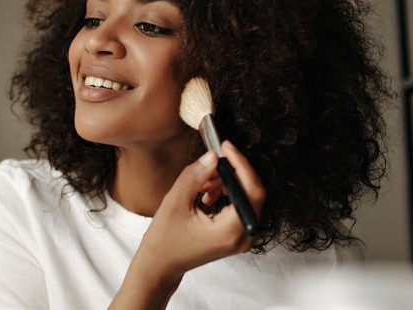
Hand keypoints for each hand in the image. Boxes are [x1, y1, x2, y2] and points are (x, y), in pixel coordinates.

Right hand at [143, 140, 265, 274]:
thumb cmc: (165, 240)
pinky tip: (206, 194)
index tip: (226, 147)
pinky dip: (225, 194)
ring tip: (202, 184)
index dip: (241, 164)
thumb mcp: (175, 202)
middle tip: (209, 164)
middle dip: (230, 173)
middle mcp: (243, 237)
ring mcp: (242, 238)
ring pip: (245, 198)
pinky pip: (239, 206)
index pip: (251, 190)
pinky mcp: (236, 235)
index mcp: (230, 231)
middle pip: (251, 193)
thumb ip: (195, 176)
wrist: (161, 265)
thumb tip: (212, 156)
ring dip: (226, 183)